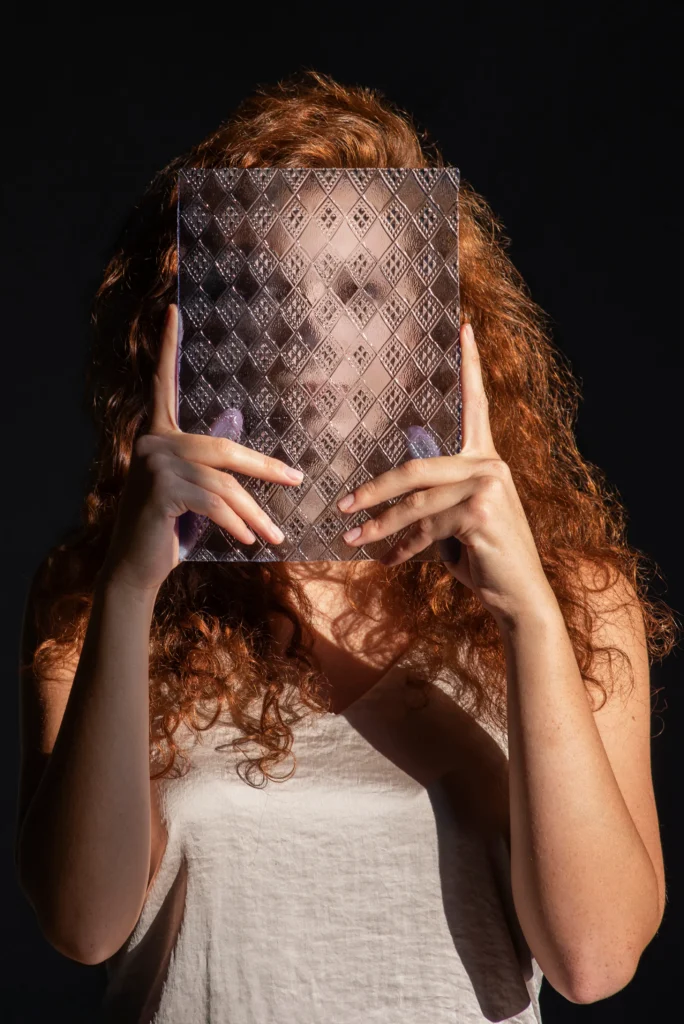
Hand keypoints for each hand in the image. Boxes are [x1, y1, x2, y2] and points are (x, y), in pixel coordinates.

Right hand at [99, 304, 302, 592]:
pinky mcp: (160, 492)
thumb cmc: (168, 529)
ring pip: (223, 484)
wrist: (135, 567)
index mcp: (157, 434)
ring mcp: (154, 467)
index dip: (168, 347)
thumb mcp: (191, 492)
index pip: (162, 384)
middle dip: (264, 468)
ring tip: (273, 535)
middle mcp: (152, 442)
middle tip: (295, 481)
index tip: (172, 311)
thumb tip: (252, 459)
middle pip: (222, 448)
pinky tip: (250, 540)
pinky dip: (237, 524)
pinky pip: (214, 504)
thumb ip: (210, 470)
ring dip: (253, 513)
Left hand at [336, 323, 555, 628]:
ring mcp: (487, 486)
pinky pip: (424, 527)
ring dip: (378, 524)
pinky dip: (401, 546)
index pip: (476, 405)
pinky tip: (386, 559)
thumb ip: (434, 503)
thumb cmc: (484, 559)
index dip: (470, 366)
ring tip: (351, 538)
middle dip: (374, 490)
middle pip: (416, 467)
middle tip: (341, 504)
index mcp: (486, 460)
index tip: (465, 328)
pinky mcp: (479, 511)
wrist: (517, 595)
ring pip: (414, 502)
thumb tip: (390, 502)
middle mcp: (490, 465)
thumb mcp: (456, 524)